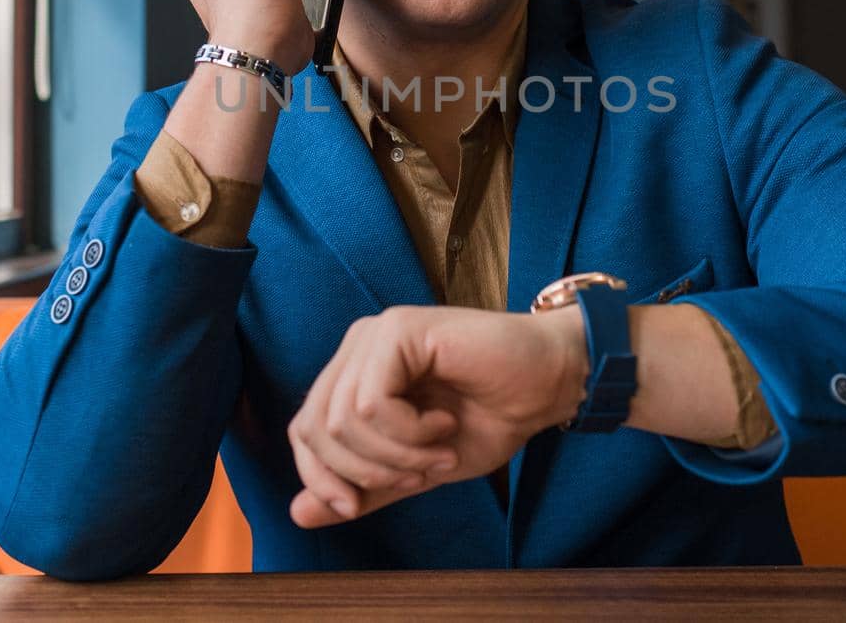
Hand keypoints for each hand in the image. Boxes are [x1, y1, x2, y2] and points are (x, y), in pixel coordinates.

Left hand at [286, 305, 588, 527]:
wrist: (547, 384)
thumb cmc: (491, 416)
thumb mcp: (417, 467)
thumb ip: (363, 487)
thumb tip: (298, 514)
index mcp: (355, 374)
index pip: (304, 430)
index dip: (320, 478)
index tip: (355, 508)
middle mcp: (358, 347)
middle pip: (315, 427)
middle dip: (366, 472)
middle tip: (420, 474)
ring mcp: (376, 334)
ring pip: (345, 420)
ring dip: (397, 454)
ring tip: (440, 451)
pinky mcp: (398, 329)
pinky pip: (372, 403)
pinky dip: (409, 432)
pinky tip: (444, 423)